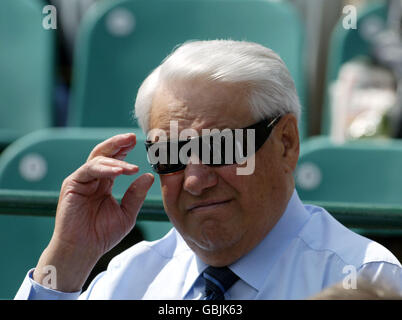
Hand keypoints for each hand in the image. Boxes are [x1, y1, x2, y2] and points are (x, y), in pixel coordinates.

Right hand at [33, 133, 153, 291]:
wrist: (83, 250)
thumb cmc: (102, 235)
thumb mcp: (126, 213)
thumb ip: (136, 194)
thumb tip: (148, 176)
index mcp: (104, 183)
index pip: (115, 161)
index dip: (125, 150)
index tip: (138, 142)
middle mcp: (92, 179)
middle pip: (104, 153)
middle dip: (118, 143)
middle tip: (133, 137)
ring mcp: (81, 180)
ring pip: (98, 160)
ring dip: (116, 160)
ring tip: (132, 167)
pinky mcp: (72, 184)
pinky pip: (89, 170)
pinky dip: (105, 168)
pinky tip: (119, 171)